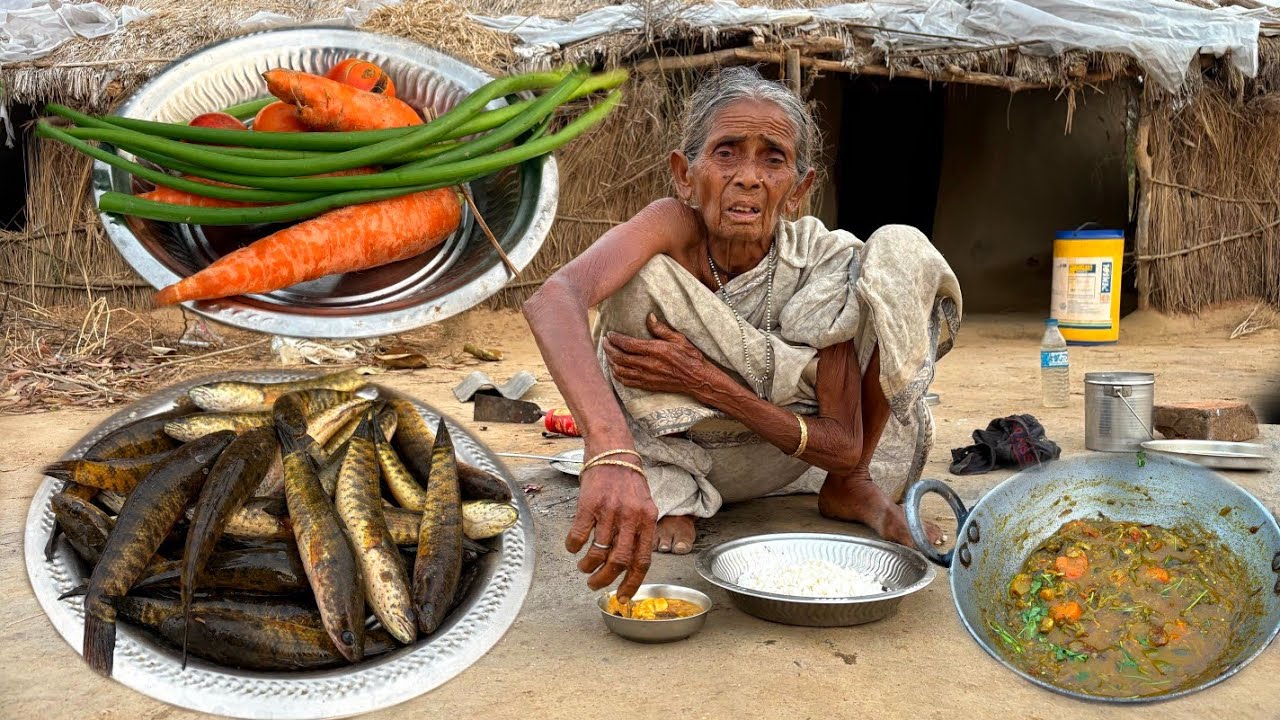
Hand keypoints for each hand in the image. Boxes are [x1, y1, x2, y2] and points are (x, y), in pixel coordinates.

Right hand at [565, 462, 656, 600]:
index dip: (631, 583)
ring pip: (598, 552)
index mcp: (648, 520)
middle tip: (594, 584)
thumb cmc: (627, 480)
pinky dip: (573, 547)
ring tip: (583, 568)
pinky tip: (573, 548)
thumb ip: (640, 531)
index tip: (622, 597)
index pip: (642, 561)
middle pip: (618, 561)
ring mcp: (610, 510)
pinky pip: (579, 535)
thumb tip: (629, 565)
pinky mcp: (589, 504)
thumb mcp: (643, 505)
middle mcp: (631, 517)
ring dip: (588, 566)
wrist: (612, 451)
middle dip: (605, 579)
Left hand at [603, 313, 709, 396]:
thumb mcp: (679, 338)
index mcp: (655, 350)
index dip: (616, 339)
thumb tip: (649, 317)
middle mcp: (648, 364)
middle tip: (604, 342)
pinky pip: (627, 382)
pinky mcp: (648, 385)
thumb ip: (661, 328)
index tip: (610, 334)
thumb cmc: (690, 357)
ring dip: (611, 362)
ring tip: (608, 354)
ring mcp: (647, 377)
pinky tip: (615, 369)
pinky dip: (617, 375)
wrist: (697, 379)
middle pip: (620, 357)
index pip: (628, 344)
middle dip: (609, 349)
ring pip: (621, 371)